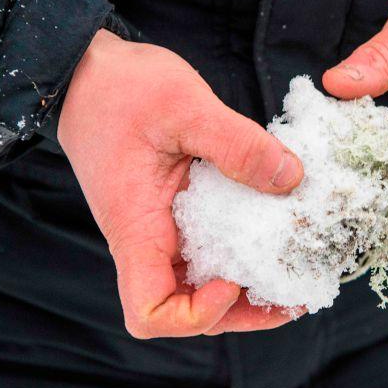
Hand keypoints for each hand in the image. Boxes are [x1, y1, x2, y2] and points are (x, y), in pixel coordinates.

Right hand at [58, 30, 304, 337]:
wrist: (88, 73)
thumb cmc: (120, 88)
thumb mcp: (184, 105)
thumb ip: (238, 144)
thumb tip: (291, 179)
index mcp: (136, 228)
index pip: (149, 312)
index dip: (194, 315)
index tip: (231, 281)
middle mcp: (147, 240)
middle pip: (187, 310)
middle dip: (244, 313)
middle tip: (298, 293)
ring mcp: (161, 229)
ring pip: (201, 284)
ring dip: (249, 289)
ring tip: (299, 275)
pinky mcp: (176, 212)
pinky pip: (208, 249)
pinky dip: (242, 252)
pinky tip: (280, 234)